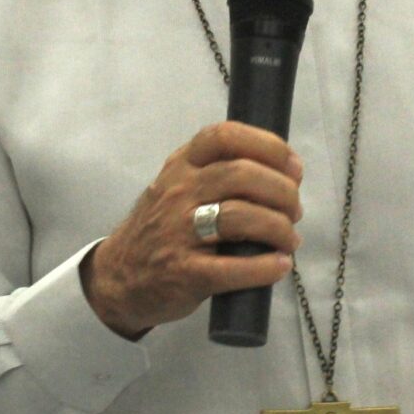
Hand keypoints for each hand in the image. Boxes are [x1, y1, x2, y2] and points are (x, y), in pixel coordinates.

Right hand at [80, 121, 302, 339]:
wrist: (119, 278)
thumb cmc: (164, 228)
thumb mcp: (180, 187)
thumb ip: (220, 172)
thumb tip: (284, 174)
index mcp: (181, 165)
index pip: (225, 136)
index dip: (269, 146)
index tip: (293, 168)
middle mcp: (178, 192)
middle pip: (241, 175)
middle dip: (282, 191)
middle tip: (295, 210)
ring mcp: (178, 232)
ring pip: (240, 217)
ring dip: (279, 228)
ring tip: (289, 240)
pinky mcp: (183, 273)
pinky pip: (233, 267)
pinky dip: (265, 267)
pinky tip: (279, 266)